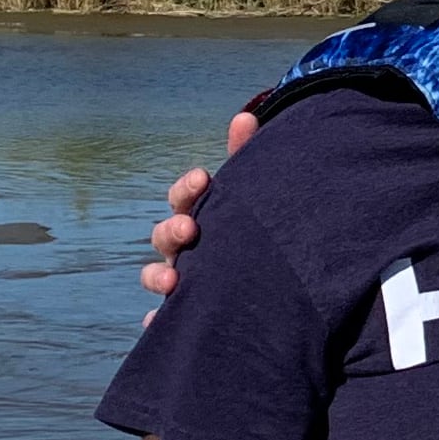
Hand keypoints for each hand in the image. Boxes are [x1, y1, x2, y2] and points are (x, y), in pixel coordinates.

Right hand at [140, 113, 257, 318]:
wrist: (279, 283)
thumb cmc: (256, 227)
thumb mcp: (255, 194)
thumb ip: (248, 156)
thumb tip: (245, 116)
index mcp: (201, 215)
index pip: (184, 198)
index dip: (188, 189)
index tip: (204, 177)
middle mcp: (187, 248)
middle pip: (165, 238)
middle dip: (172, 231)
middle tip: (191, 229)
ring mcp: (186, 281)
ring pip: (159, 277)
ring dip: (159, 277)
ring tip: (174, 282)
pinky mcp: (190, 314)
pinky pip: (169, 322)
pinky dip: (163, 322)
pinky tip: (164, 323)